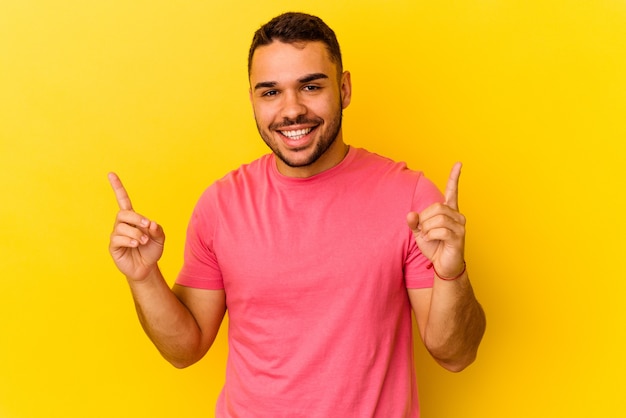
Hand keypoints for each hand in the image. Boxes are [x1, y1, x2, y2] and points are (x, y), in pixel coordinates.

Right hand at [108, 173, 164, 280]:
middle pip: (123, 214)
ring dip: (136, 233)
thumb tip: (151, 224)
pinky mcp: (113, 246)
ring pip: (121, 227)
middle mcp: (122, 225)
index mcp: (133, 219)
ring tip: (143, 241)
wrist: (147, 268)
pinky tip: (135, 244)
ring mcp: (117, 235)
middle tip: (147, 227)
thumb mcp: (160, 238)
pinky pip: (117, 238)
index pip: (123, 200)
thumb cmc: (152, 250)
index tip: (111, 174)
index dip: (117, 187)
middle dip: (137, 218)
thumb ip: (158, 230)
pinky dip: (129, 240)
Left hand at [407, 162, 465, 277]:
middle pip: (437, 206)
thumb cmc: (434, 246)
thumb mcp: (420, 232)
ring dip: (427, 228)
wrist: (443, 265)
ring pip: (438, 218)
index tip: (459, 163)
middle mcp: (457, 216)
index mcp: (449, 211)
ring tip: (428, 236)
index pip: (452, 190)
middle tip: (423, 230)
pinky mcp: (459, 237)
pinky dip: (431, 235)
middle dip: (425, 219)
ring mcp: (460, 226)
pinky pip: (440, 230)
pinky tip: (431, 240)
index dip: (454, 177)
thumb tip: (410, 214)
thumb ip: (414, 222)